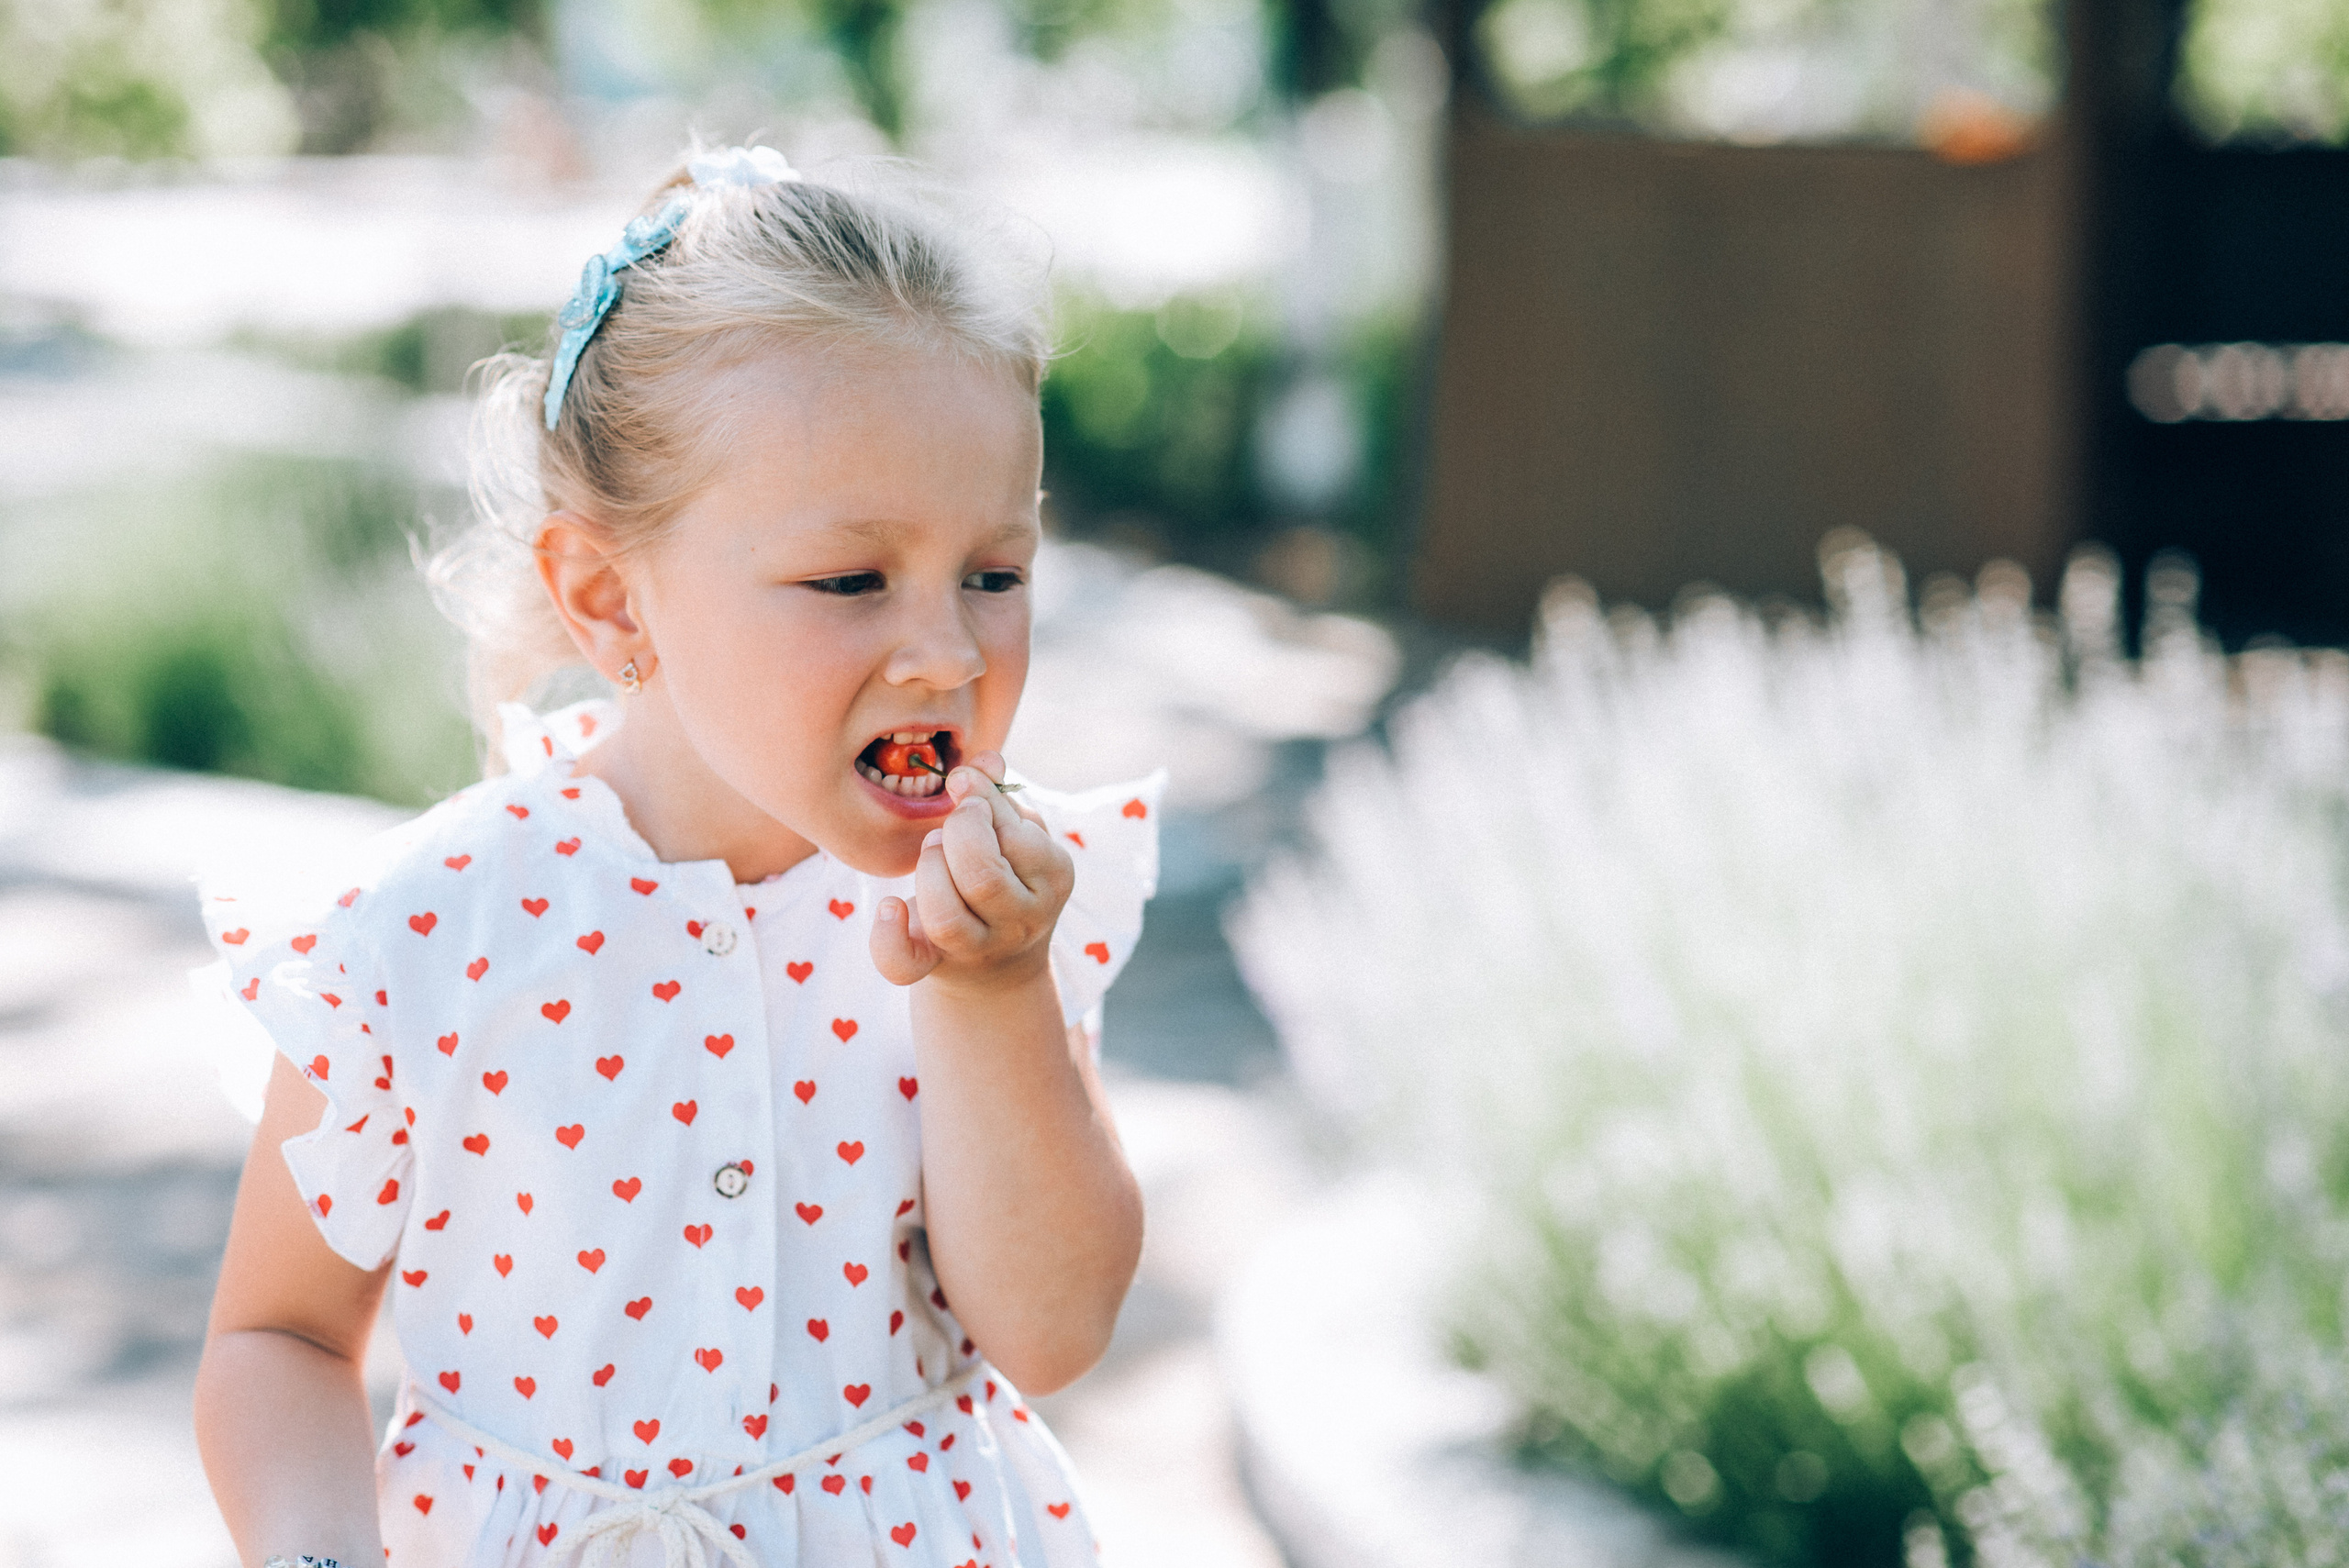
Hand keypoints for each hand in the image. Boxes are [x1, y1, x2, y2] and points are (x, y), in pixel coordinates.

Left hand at [871, 751, 1073, 991]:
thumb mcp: (1015, 833)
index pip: (1017, 838)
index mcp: (1051, 878)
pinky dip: (887, 935)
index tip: (966, 791)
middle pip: (982, 878)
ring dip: (929, 871)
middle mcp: (1021, 920)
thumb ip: (999, 794)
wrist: (999, 960)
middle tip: (949, 825)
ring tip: (931, 851)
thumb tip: (986, 760)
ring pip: (946, 917)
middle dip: (955, 836)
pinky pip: (904, 964)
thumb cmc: (1006, 873)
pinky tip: (890, 905)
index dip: (982, 804)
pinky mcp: (934, 966)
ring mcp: (980, 947)